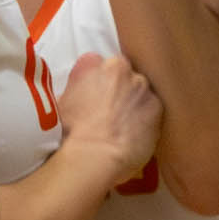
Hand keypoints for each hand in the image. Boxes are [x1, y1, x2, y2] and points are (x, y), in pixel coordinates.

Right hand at [53, 49, 161, 184]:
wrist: (94, 155)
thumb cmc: (71, 131)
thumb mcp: (61, 102)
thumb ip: (75, 86)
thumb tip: (79, 87)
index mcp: (96, 64)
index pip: (99, 64)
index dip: (97, 82)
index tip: (95, 96)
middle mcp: (123, 69)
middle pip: (123, 76)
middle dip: (119, 89)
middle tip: (110, 112)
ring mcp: (143, 87)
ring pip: (140, 92)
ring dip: (135, 103)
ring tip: (124, 126)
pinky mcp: (157, 107)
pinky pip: (152, 110)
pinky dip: (146, 120)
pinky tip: (135, 135)